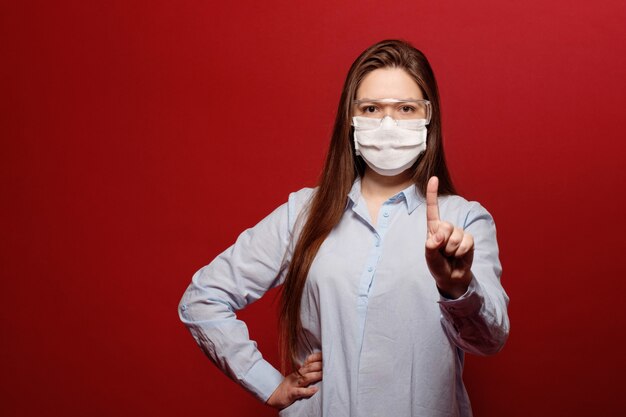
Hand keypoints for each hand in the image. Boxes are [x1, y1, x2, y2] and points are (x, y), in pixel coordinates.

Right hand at [266, 352, 322, 409]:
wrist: (274, 396)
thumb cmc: (289, 386)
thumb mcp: (297, 376)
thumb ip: (307, 371)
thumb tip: (320, 367)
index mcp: (299, 371)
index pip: (308, 362)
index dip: (317, 358)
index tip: (325, 354)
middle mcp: (296, 376)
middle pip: (308, 368)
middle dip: (319, 365)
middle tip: (328, 364)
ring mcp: (293, 384)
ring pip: (305, 378)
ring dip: (315, 376)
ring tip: (323, 374)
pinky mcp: (291, 393)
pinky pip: (299, 392)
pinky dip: (308, 391)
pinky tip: (315, 390)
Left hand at [425, 176, 473, 298]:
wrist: (452, 276)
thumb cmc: (437, 265)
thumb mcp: (430, 257)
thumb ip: (431, 247)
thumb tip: (438, 237)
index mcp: (433, 228)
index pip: (432, 209)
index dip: (432, 194)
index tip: (433, 178)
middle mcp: (446, 228)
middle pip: (445, 226)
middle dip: (443, 242)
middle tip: (442, 252)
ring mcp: (458, 233)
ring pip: (456, 236)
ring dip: (452, 250)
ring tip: (449, 255)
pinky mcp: (469, 240)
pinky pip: (466, 242)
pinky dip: (462, 252)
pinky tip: (459, 256)